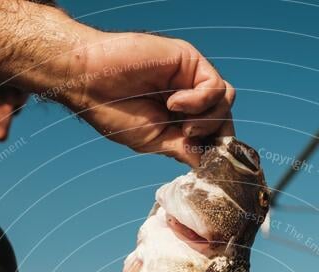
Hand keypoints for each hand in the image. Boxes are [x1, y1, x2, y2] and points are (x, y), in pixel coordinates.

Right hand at [64, 32, 234, 165]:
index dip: (217, 149)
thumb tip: (209, 164)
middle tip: (188, 140)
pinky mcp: (190, 61)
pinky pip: (215, 87)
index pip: (215, 134)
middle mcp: (191, 98)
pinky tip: (174, 103)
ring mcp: (191, 78)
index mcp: (182, 119)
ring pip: (226, 102)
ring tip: (180, 124)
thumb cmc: (115, 111)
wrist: (91, 82)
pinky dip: (199, 101)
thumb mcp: (155, 142)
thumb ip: (184, 150)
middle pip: (225, 119)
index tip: (206, 163)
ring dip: (208, 120)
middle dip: (215, 136)